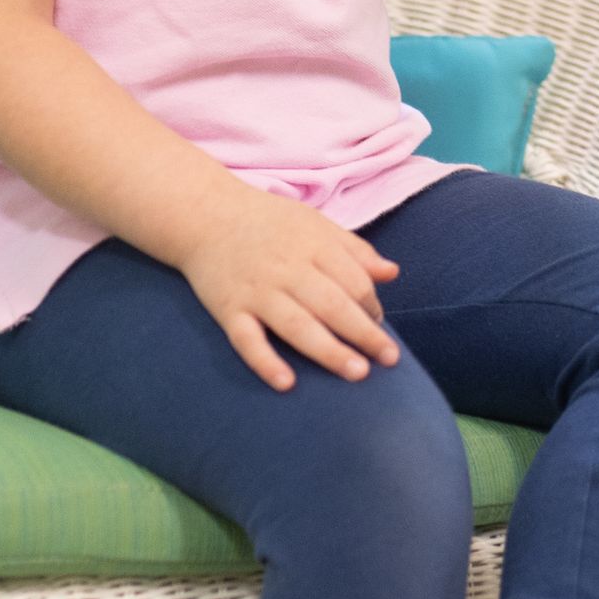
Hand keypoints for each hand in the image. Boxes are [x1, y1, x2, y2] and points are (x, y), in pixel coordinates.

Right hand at [181, 184, 401, 390]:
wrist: (205, 215)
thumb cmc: (269, 222)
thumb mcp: (315, 224)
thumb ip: (354, 250)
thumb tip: (393, 273)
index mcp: (313, 246)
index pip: (353, 280)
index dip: (372, 305)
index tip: (378, 323)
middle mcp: (287, 269)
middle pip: (332, 305)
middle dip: (364, 333)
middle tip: (389, 359)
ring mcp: (257, 291)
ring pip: (297, 326)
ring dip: (329, 351)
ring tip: (357, 373)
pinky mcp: (228, 309)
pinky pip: (247, 340)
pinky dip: (265, 361)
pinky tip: (287, 383)